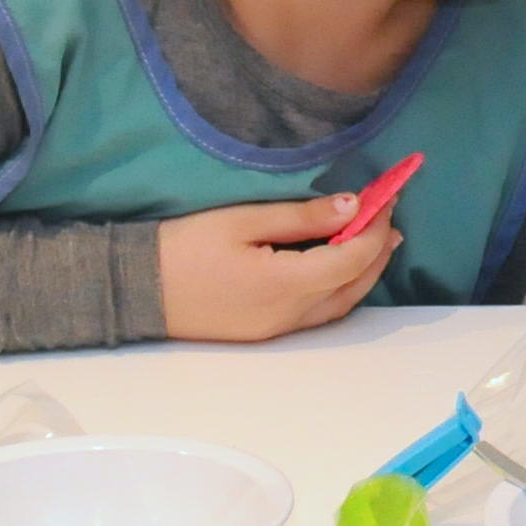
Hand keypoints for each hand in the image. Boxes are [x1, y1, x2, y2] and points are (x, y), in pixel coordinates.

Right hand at [157, 197, 395, 342]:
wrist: (134, 291)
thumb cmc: (183, 248)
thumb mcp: (241, 221)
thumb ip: (301, 217)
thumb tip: (354, 206)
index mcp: (284, 285)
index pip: (352, 257)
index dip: (376, 225)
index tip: (387, 194)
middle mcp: (288, 315)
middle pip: (354, 285)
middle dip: (379, 249)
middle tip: (392, 213)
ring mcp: (277, 329)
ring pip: (341, 304)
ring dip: (365, 272)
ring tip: (380, 239)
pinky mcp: (264, 332)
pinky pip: (320, 314)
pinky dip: (342, 288)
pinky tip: (343, 267)